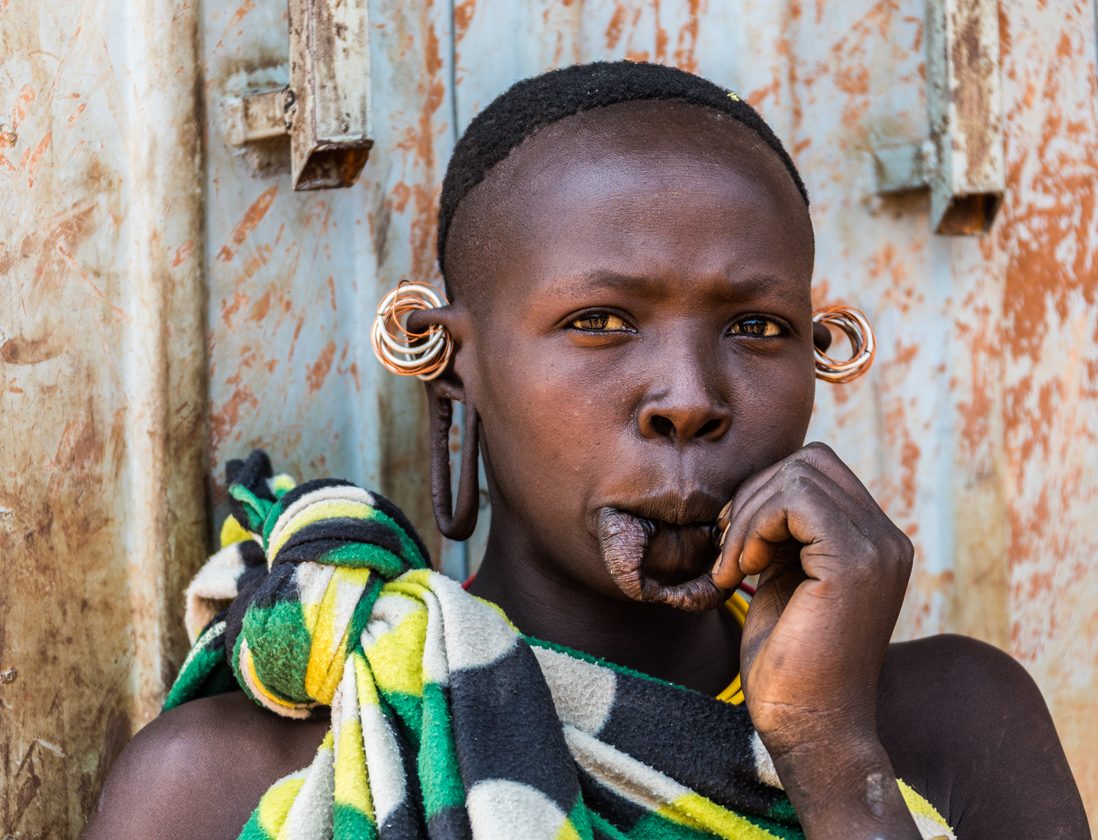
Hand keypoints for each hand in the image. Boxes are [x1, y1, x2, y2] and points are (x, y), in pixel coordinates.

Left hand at [712, 442, 917, 836]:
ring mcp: (878, 547)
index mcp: (874, 542)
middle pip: (810, 461)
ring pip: (799, 474)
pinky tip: (743, 571)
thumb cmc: (789, 664)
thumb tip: (761, 484)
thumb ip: (786, 533)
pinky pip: (793, 500)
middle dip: (754, 496)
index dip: (766, 492)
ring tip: (735, 567)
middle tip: (731, 552)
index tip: (737, 543)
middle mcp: (887, 539)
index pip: (818, 469)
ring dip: (747, 515)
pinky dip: (753, 526)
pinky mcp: (856, 562)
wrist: (810, 729)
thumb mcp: (786, 578)